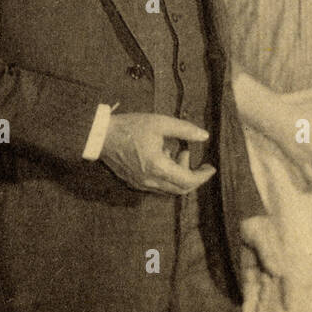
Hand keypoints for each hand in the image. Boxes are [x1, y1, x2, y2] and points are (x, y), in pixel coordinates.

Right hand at [100, 113, 215, 193]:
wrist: (100, 136)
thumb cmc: (130, 128)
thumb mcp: (160, 123)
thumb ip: (184, 130)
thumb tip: (204, 136)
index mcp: (158, 167)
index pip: (188, 181)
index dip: (203, 176)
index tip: (210, 167)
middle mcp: (150, 181)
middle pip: (181, 189)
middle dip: (193, 175)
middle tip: (194, 158)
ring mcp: (141, 184)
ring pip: (169, 188)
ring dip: (179, 174)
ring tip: (177, 151)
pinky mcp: (134, 182)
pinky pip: (157, 186)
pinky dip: (167, 175)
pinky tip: (163, 156)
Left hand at [240, 215, 288, 311]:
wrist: (247, 217)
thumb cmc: (258, 226)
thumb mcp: (262, 239)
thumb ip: (268, 256)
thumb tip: (277, 274)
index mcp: (278, 259)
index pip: (285, 279)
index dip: (287, 294)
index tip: (288, 308)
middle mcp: (270, 265)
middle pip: (270, 286)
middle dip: (267, 301)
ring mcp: (259, 266)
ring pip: (259, 287)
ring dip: (257, 300)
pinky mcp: (248, 266)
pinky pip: (248, 281)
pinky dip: (247, 291)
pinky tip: (246, 302)